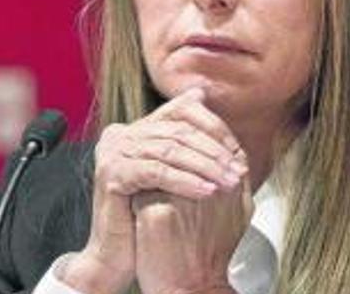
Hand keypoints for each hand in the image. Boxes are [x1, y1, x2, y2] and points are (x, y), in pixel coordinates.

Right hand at [61, 88, 245, 293]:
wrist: (119, 257)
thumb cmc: (150, 217)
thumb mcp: (172, 172)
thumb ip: (186, 136)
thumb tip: (201, 92)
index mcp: (135, 129)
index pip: (181, 112)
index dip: (214, 129)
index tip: (238, 151)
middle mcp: (120, 134)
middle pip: (178, 131)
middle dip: (214, 152)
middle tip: (238, 170)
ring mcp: (112, 151)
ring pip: (170, 150)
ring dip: (205, 167)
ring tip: (229, 183)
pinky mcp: (110, 172)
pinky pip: (156, 172)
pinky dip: (185, 181)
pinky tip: (207, 192)